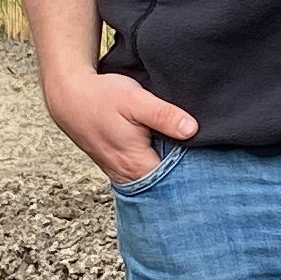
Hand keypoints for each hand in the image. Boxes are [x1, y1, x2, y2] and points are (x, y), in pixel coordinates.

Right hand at [41, 66, 198, 185]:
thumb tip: (192, 130)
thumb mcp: (136, 100)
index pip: (176, 181)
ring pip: (154, 177)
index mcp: (136, 165)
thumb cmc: (101, 97)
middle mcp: (127, 176)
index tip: (212, 161)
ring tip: (189, 153)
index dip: (196, 172)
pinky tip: (166, 149)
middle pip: (166, 183)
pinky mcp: (116, 164)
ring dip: (170, 167)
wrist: (69, 96)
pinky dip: (155, 163)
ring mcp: (120, 172)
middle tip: (207, 157)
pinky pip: (142, 171)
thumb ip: (164, 115)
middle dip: (185, 173)